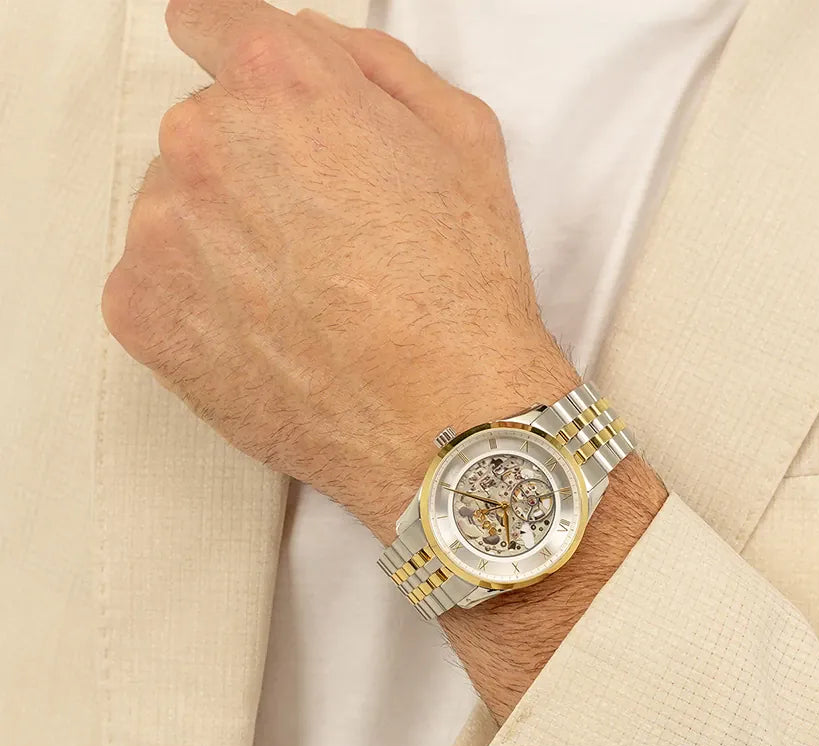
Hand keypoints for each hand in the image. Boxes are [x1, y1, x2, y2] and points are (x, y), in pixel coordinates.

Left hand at [102, 0, 576, 541]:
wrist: (444, 423)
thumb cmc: (464, 294)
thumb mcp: (465, 141)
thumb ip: (377, 67)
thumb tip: (321, 48)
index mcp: (282, 84)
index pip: (213, 25)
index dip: (243, 59)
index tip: (252, 96)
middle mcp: (205, 143)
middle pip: (204, 129)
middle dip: (253, 166)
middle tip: (320, 236)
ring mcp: (163, 231)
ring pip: (175, 207)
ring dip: (222, 235)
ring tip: (300, 297)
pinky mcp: (143, 313)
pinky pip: (156, 279)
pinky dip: (201, 299)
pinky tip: (267, 333)